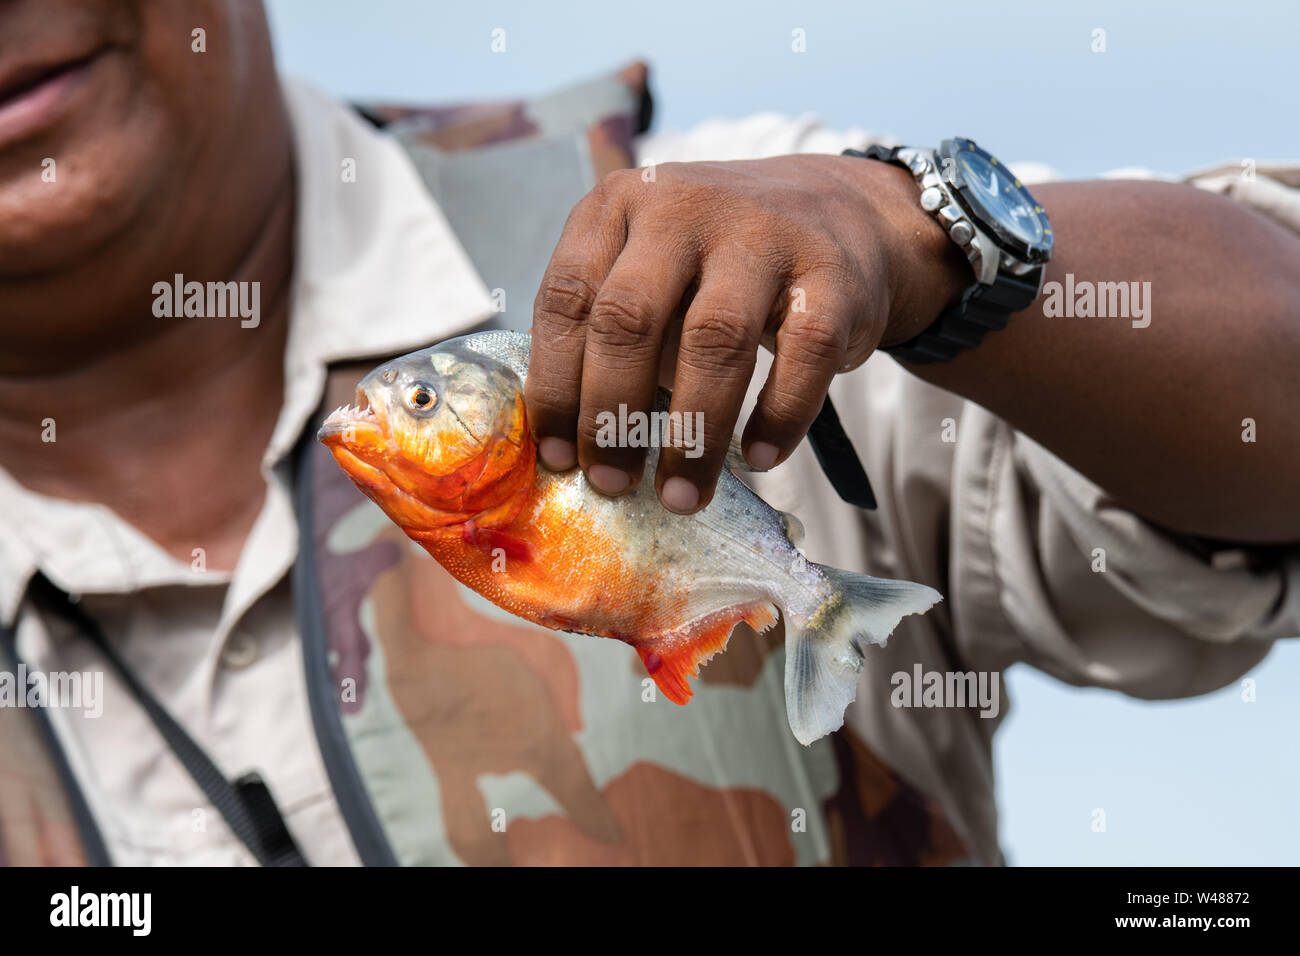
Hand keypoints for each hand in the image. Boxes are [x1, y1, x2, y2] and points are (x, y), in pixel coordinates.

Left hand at [525, 153, 970, 512]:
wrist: (840, 214)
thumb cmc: (718, 266)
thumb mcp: (649, 270)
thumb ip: (605, 335)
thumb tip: (570, 444)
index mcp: (618, 207)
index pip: (568, 299)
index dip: (555, 386)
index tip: (555, 459)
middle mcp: (684, 207)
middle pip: (630, 318)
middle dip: (612, 415)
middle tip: (611, 484)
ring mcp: (762, 233)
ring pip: (715, 341)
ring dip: (693, 434)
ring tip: (681, 495)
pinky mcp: (829, 272)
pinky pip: (801, 355)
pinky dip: (778, 417)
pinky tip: (759, 458)